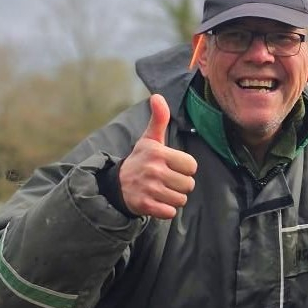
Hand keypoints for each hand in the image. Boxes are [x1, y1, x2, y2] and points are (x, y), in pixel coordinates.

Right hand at [118, 95, 197, 219]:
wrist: (116, 185)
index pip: (191, 165)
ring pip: (181, 199)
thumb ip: (159, 119)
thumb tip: (157, 96)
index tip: (172, 167)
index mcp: (158, 153)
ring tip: (161, 190)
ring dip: (174, 197)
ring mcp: (149, 189)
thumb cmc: (140, 160)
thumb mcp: (149, 139)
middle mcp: (153, 170)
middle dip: (180, 185)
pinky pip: (171, 212)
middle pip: (188, 184)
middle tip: (166, 180)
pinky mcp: (145, 206)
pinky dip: (166, 210)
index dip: (185, 168)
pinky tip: (157, 201)